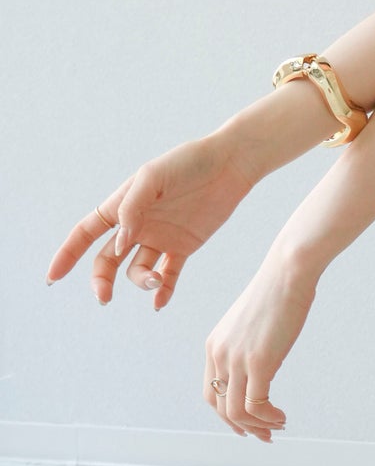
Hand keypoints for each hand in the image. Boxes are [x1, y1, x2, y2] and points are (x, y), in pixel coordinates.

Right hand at [46, 132, 256, 309]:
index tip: (52, 278)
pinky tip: (160, 302)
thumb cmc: (187, 163)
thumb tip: (118, 245)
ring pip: (137, 270)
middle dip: (101, 280)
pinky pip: (169, 275)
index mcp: (121, 205)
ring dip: (141, 281)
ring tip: (154, 280)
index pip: (85, 233)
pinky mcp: (184, 246)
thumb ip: (131, 209)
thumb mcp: (153, 177)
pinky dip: (162, 291)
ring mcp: (160, 237)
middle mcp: (136, 225)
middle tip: (104, 297)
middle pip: (107, 260)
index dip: (67, 254)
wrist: (230, 164)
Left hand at [204, 246, 314, 440]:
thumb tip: (262, 363)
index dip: (227, 414)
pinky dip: (269, 417)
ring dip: (258, 426)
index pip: (211, 392)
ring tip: (278, 426)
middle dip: (243, 427)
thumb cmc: (278, 292)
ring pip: (237, 412)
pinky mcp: (258, 362)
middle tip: (266, 434)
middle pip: (221, 407)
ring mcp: (237, 359)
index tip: (248, 424)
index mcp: (214, 345)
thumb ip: (248, 344)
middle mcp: (220, 354)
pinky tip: (282, 416)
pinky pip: (257, 405)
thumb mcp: (252, 323)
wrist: (288, 272)